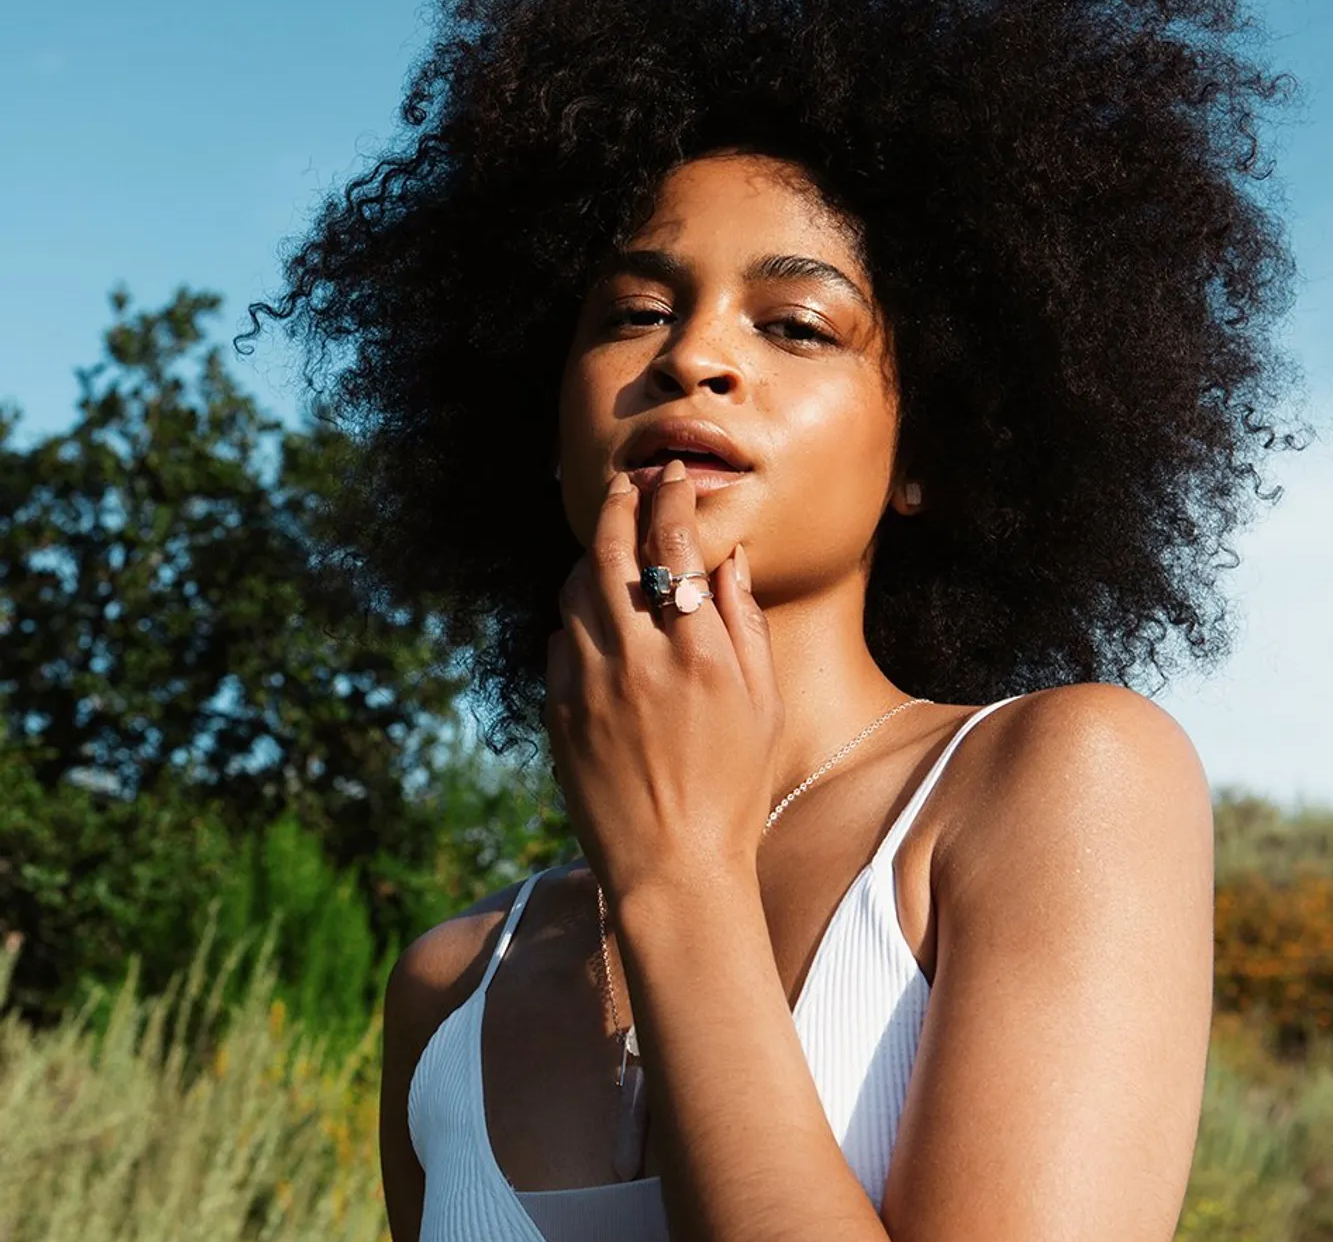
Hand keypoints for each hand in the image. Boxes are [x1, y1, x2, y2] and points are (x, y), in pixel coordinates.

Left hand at [545, 459, 784, 904]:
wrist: (673, 870)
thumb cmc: (734, 790)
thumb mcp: (763, 706)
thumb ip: (744, 624)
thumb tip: (726, 560)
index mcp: (698, 653)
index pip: (672, 544)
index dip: (668, 497)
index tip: (671, 475)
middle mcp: (637, 659)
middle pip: (608, 551)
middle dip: (616, 504)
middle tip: (624, 481)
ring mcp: (589, 685)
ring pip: (573, 591)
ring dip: (588, 556)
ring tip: (606, 544)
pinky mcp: (558, 714)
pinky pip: (557, 642)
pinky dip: (573, 617)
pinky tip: (591, 620)